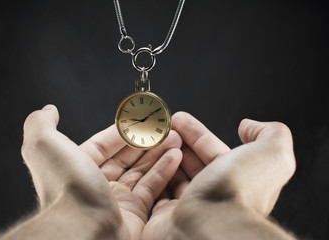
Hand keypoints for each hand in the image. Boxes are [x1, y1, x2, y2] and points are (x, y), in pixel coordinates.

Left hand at [21, 105, 181, 238]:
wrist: (83, 229)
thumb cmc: (66, 187)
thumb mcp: (45, 145)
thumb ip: (42, 123)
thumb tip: (49, 110)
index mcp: (77, 168)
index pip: (104, 144)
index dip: (123, 130)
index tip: (141, 119)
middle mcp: (95, 184)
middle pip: (125, 157)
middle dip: (145, 141)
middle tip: (163, 128)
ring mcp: (115, 200)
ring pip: (141, 171)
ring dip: (158, 152)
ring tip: (174, 138)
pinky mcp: (134, 213)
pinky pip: (152, 187)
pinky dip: (164, 170)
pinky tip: (175, 156)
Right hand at [142, 112, 295, 238]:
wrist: (210, 225)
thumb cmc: (239, 192)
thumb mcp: (271, 154)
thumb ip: (271, 133)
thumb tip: (248, 127)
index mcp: (235, 179)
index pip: (212, 150)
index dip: (196, 133)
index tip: (180, 119)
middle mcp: (212, 194)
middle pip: (190, 161)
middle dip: (177, 140)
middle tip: (164, 127)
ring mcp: (189, 206)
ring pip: (172, 175)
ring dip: (164, 154)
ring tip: (155, 140)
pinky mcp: (166, 217)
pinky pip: (156, 191)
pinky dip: (152, 174)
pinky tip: (149, 160)